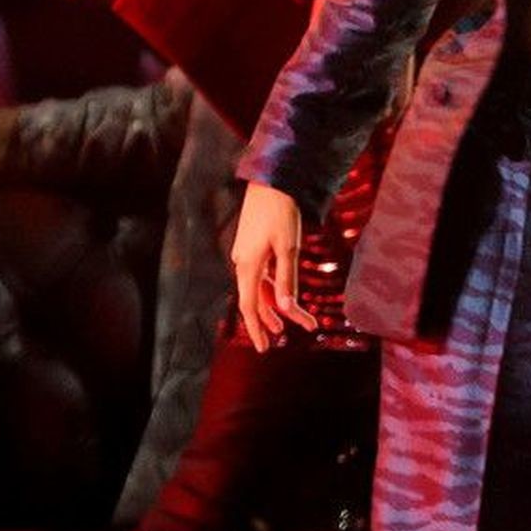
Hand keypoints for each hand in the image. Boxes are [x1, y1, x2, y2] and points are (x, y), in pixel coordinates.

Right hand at [231, 181, 316, 351]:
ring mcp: (246, 254)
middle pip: (254, 300)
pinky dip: (271, 287)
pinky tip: (280, 294)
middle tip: (280, 339)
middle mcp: (242, 262)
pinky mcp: (252, 246)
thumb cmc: (281, 213)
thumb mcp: (288, 248)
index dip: (256, 329)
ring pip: (257, 287)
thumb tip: (287, 309)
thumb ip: (287, 280)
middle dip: (268, 320)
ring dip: (271, 305)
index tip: (263, 348)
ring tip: (285, 322)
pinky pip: (259, 274)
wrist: (271, 181)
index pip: (249, 307)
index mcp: (248, 265)